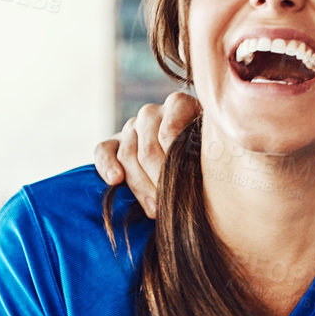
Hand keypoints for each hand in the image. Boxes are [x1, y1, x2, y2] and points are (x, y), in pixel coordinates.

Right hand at [91, 91, 198, 217]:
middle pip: (148, 149)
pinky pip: (104, 150)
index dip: (174, 163)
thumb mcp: (210, 155)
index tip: (183, 187)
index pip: (170, 132)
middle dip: (158, 181)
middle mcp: (154, 113)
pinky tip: (115, 180)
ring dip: (140, 185)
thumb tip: (201, 178)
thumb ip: (204, 157)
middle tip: (169, 207)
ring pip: (128, 154)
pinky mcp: (114, 142)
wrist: (189, 168)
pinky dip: (107, 165)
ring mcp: (132, 126)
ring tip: (155, 209)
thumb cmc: (206, 162)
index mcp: (181, 106)